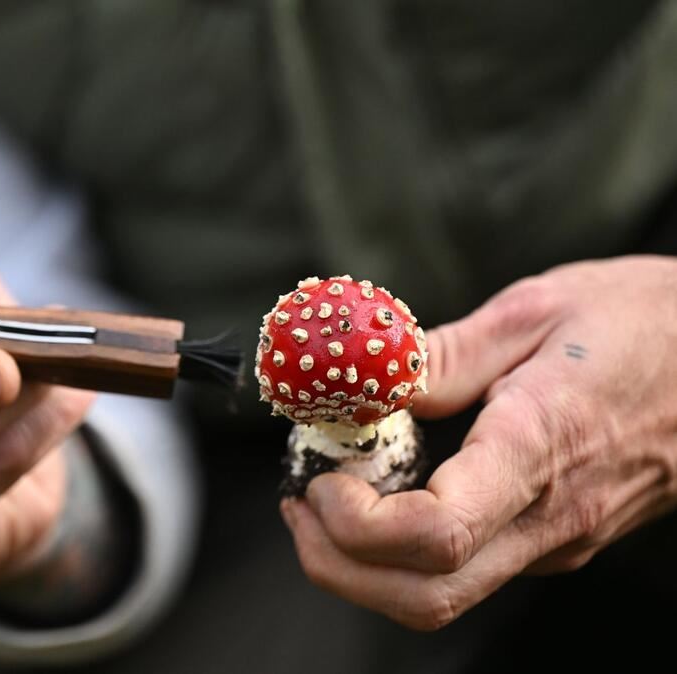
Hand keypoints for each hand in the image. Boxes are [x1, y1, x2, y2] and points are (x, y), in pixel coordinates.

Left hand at [280, 255, 676, 629]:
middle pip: (424, 596)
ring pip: (443, 596)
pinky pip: (467, 570)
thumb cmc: (645, 321)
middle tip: (297, 505)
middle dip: (336, 566)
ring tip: (325, 499)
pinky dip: (402, 551)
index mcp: (540, 448)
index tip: (318, 481)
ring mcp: (557, 538)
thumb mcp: (535, 309)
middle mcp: (550, 517)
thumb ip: (440, 357)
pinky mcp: (557, 538)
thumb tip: (365, 389)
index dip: (355, 526)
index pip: (436, 534)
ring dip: (363, 565)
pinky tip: (381, 496)